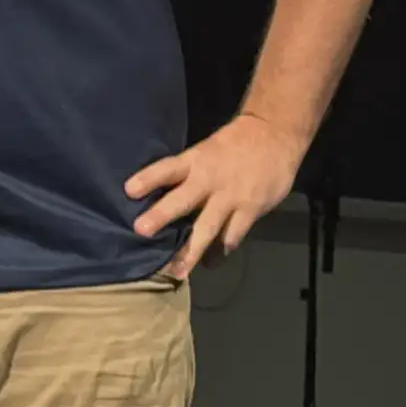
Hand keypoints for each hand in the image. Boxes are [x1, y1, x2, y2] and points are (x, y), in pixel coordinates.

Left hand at [126, 113, 304, 278]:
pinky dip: (221, 251)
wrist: (276, 134)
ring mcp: (231, 196)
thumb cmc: (233, 146)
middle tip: (141, 231)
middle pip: (182, 199)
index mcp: (195, 161)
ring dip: (191, 251)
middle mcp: (210, 179)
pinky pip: (233, 235)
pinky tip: (211, 262)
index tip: (129, 191)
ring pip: (208, 227)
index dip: (149, 178)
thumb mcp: (206, 151)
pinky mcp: (251, 209)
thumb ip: (187, 174)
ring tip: (177, 271)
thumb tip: (158, 197)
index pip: (167, 168)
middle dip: (162, 215)